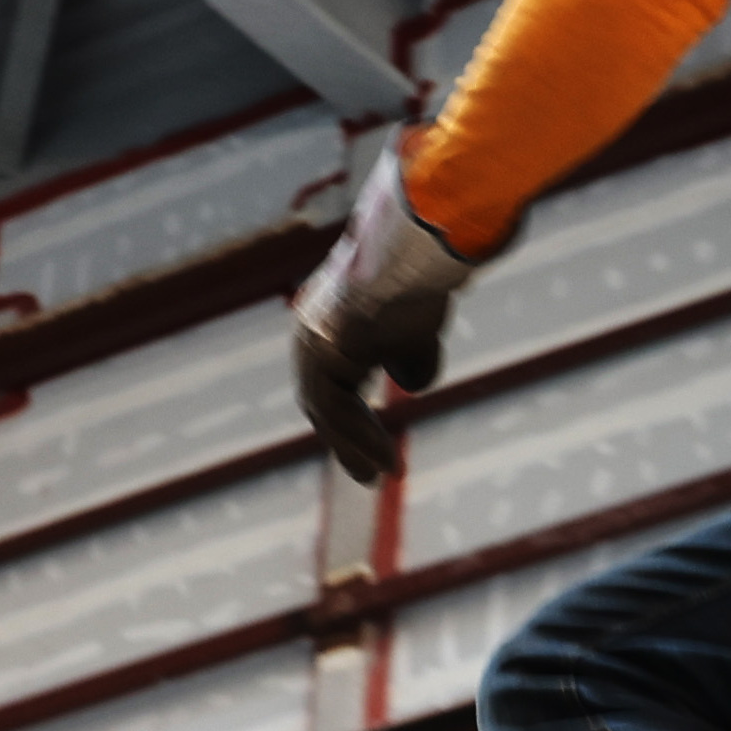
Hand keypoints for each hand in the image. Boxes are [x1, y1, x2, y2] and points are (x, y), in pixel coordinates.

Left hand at [290, 142, 471, 485]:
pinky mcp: (324, 354)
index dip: (352, 418)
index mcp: (327, 322)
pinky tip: (386, 458)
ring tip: (380, 474)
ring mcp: (313, 342)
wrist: (413, 254)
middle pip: (322, 400)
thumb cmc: (420, 284)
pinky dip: (361, 436)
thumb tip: (412, 383)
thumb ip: (409, 356)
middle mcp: (311, 332)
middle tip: (368, 476)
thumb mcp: (418, 330)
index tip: (374, 449)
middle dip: (346, 439)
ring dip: (354, 445)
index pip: (331, 381)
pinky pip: (336, 408)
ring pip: (327, 409)